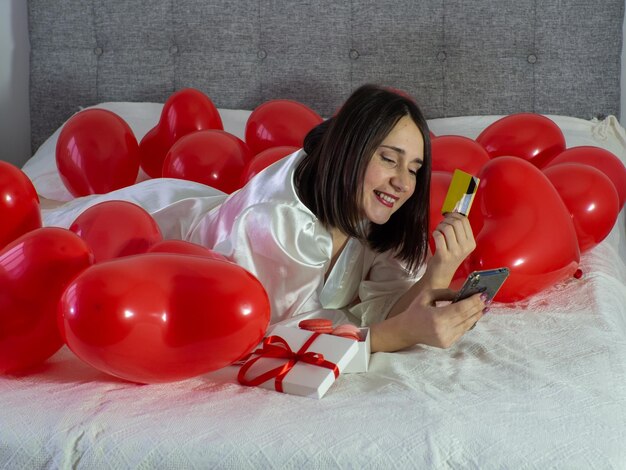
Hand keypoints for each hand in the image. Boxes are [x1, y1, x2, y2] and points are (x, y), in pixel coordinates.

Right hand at [371, 288, 485, 351]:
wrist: (407, 331)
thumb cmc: (416, 311)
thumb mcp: (427, 296)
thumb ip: (445, 293)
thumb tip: (462, 293)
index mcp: (436, 317)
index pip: (460, 309)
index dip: (473, 302)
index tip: (483, 294)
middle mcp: (443, 330)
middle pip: (466, 317)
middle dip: (478, 307)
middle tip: (487, 298)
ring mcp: (446, 339)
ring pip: (467, 325)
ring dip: (477, 315)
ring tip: (485, 306)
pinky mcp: (448, 343)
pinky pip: (462, 331)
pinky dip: (469, 322)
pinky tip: (475, 315)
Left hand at [428, 212, 475, 286]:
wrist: (440, 275)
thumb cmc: (448, 257)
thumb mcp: (459, 245)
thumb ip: (458, 231)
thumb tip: (452, 213)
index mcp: (471, 243)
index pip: (465, 221)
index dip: (454, 215)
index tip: (448, 216)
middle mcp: (465, 247)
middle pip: (456, 222)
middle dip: (446, 220)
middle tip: (441, 225)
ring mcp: (455, 252)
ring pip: (447, 228)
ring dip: (439, 226)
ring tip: (438, 231)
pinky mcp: (444, 255)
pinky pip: (438, 236)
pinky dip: (434, 233)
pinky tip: (434, 237)